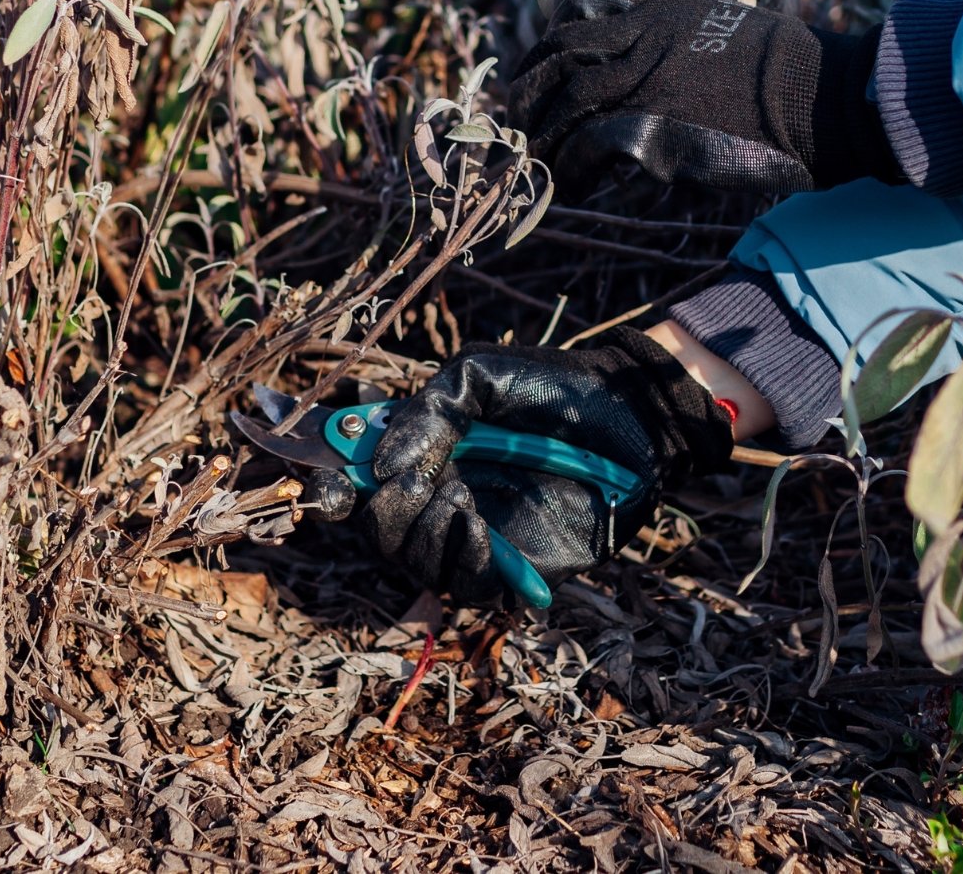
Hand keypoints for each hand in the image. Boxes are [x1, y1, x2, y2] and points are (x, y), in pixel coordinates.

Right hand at [314, 327, 732, 605]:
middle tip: (413, 484)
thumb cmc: (555, 388)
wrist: (631, 413)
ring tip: (459, 500)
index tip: (331, 484)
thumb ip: (427, 411)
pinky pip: (468, 585)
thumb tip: (382, 465)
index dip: (335, 487)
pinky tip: (476, 526)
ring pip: (418, 563)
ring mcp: (479, 536)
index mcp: (426, 455)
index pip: (364, 484)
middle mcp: (444, 498)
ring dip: (424, 535)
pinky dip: (462, 559)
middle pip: (384, 532)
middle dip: (386, 513)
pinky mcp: (517, 567)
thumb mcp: (479, 376)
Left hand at [507, 0, 899, 196]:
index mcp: (662, 6)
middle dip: (530, 82)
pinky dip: (571, 169)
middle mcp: (645, 36)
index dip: (554, 29)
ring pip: (566, 98)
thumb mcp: (725, 29)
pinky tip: (572, 186)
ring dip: (543, 133)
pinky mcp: (652, 127)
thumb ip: (679, 40)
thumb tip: (658, 69)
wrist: (821, 100)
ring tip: (539, 159)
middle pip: (559, 47)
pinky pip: (587, 146)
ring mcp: (647, 80)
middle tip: (520, 114)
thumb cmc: (788, 74)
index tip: (547, 57)